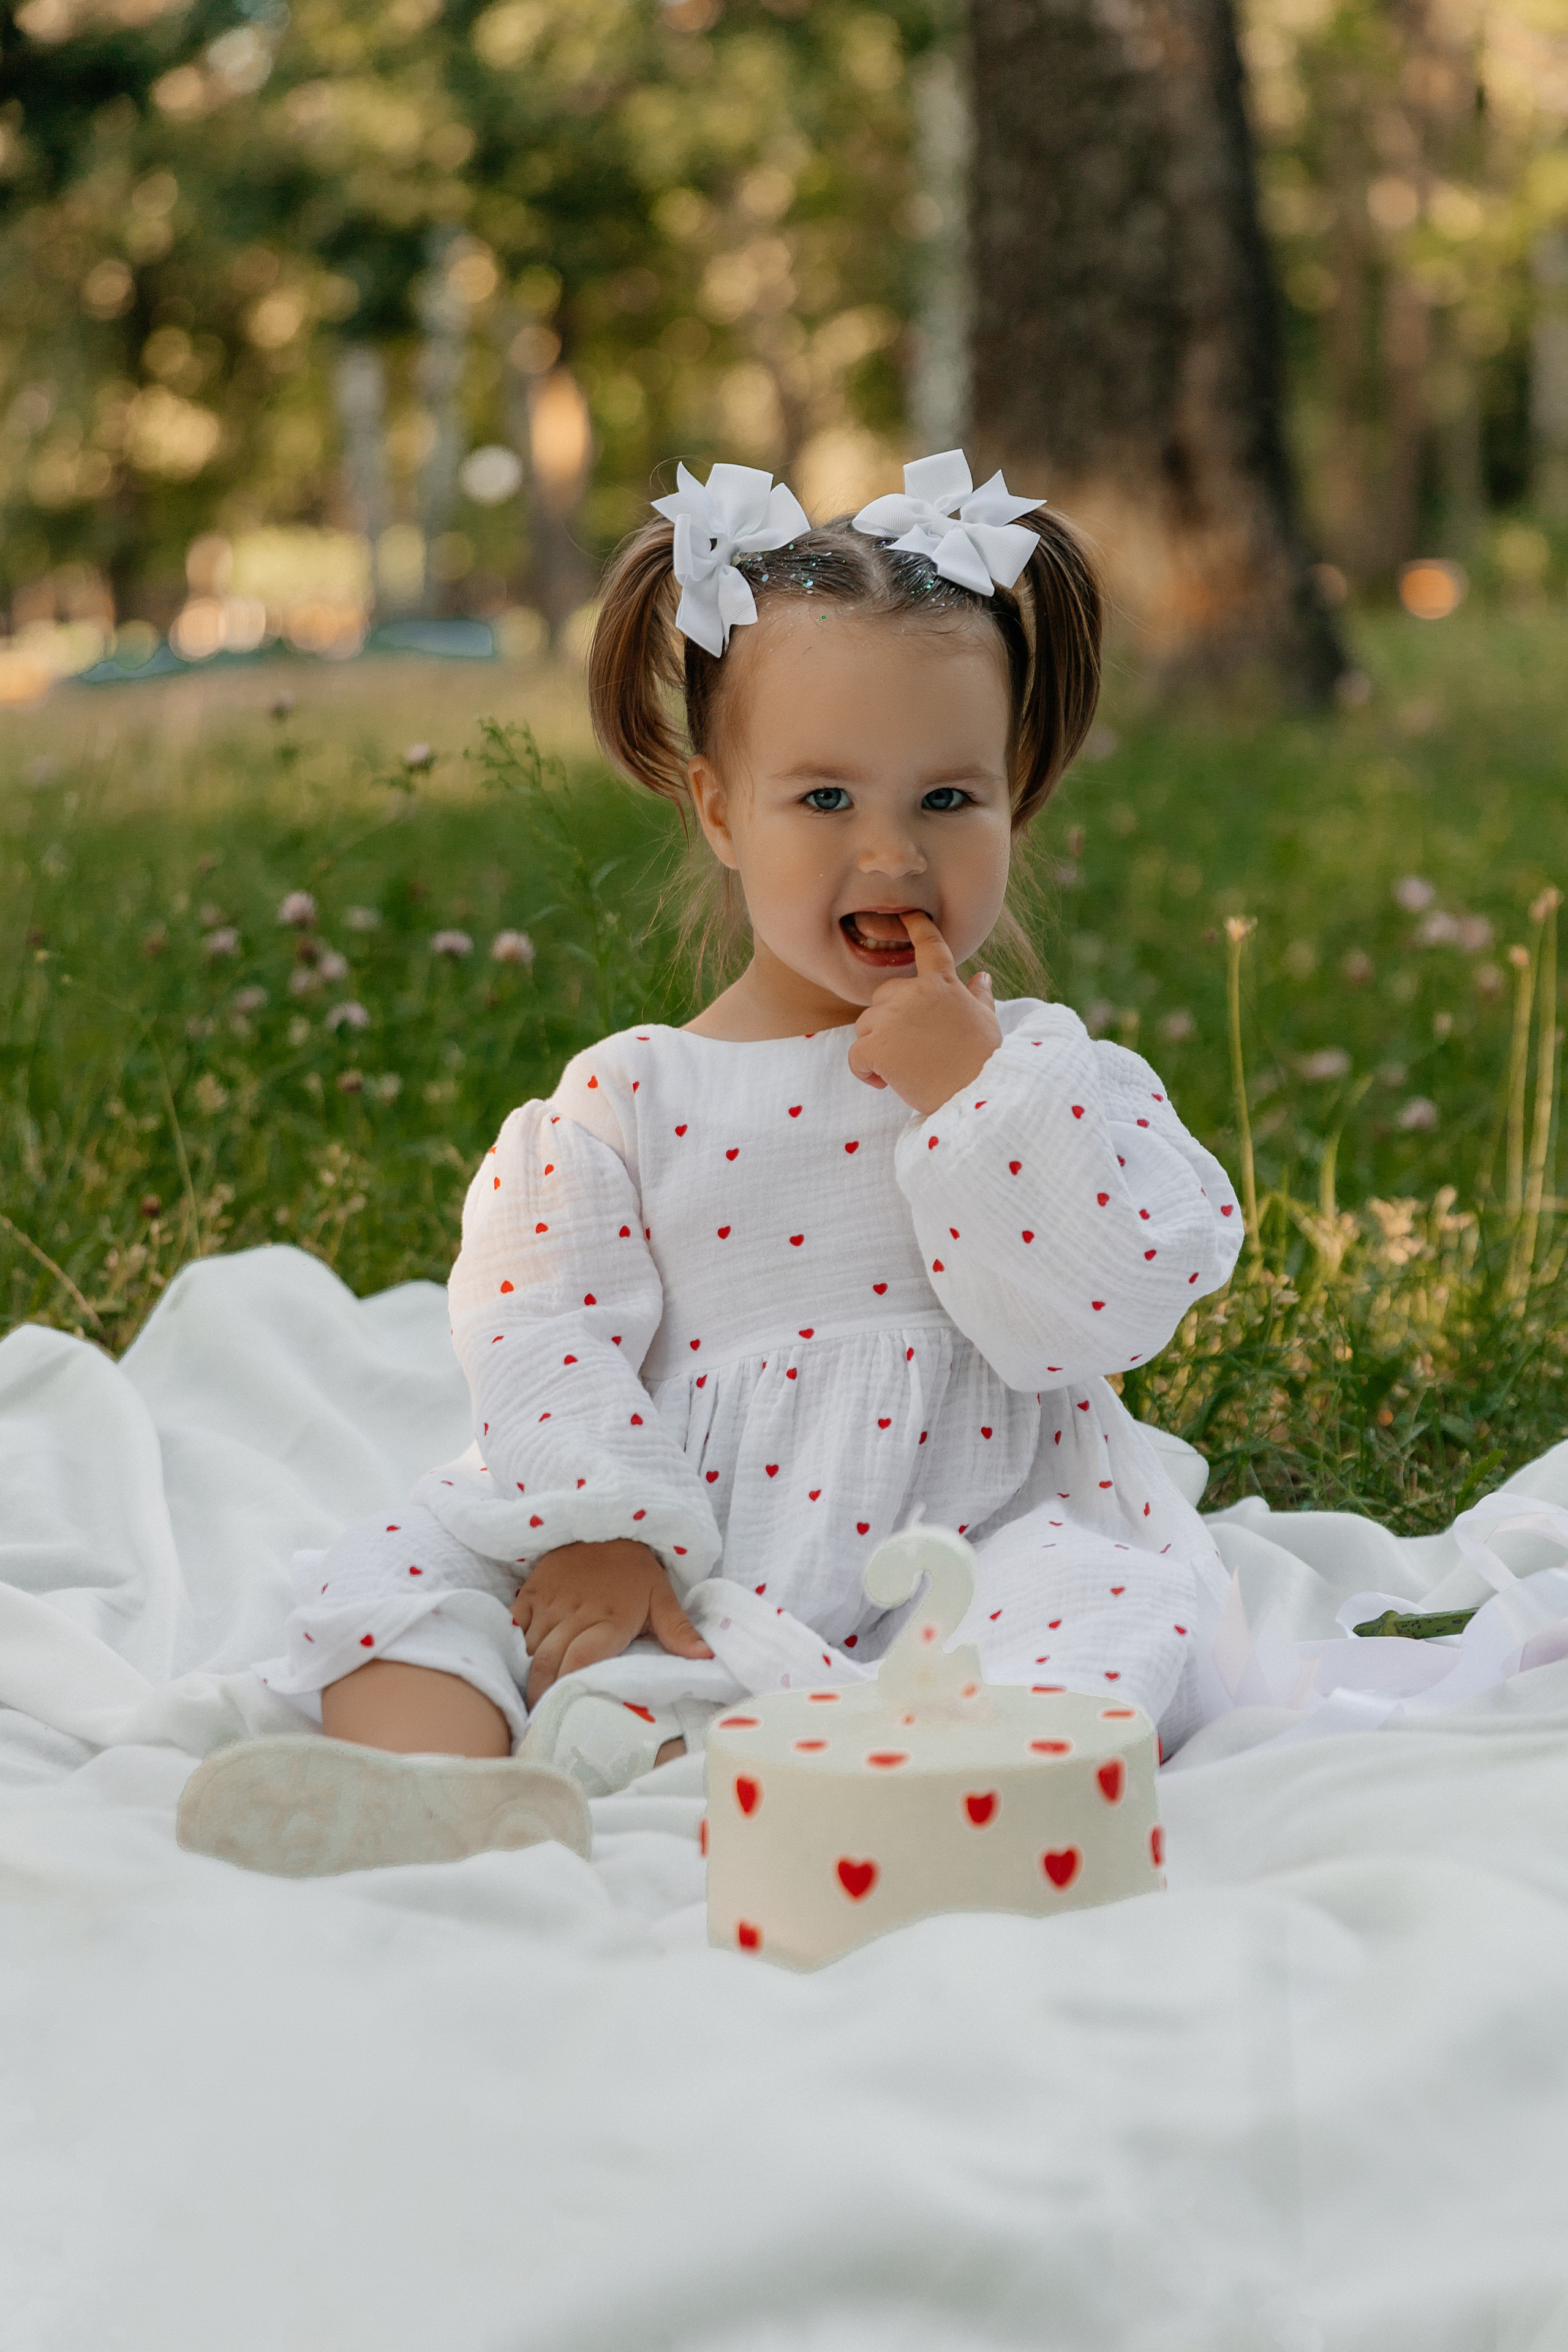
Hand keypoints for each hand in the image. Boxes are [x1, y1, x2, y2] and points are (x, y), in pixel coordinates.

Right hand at [512, 1537, 711, 1708]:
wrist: (609, 1524)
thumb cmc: (636, 1571)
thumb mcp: (663, 1598)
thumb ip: (678, 1631)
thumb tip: (705, 1657)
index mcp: (610, 1619)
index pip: (580, 1660)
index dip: (566, 1687)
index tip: (560, 1711)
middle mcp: (576, 1612)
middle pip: (548, 1661)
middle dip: (539, 1692)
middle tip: (538, 1717)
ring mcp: (551, 1601)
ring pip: (529, 1646)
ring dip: (527, 1672)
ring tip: (527, 1697)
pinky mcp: (533, 1590)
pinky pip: (513, 1623)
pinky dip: (512, 1644)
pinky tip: (514, 1662)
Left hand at [847, 910, 1002, 1115]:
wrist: (977, 1094)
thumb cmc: (984, 1060)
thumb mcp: (986, 1021)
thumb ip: (978, 996)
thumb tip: (982, 977)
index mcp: (943, 984)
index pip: (929, 946)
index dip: (917, 927)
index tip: (908, 915)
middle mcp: (914, 993)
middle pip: (882, 997)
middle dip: (888, 1021)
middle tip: (910, 1049)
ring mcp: (892, 1018)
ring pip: (865, 1027)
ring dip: (877, 1047)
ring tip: (903, 1070)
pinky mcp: (876, 1047)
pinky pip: (855, 1055)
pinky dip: (864, 1071)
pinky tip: (885, 1082)